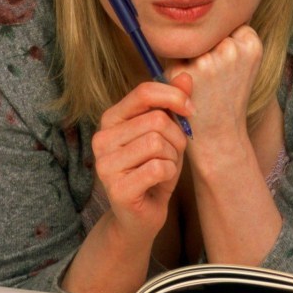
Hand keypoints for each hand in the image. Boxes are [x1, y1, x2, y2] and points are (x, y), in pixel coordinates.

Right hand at [91, 81, 192, 240]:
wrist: (140, 218)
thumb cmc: (153, 171)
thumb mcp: (167, 134)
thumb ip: (172, 105)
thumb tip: (186, 75)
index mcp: (111, 119)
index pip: (144, 92)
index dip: (173, 97)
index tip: (190, 110)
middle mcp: (101, 139)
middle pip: (156, 120)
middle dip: (176, 137)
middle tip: (173, 154)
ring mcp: (105, 165)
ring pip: (157, 143)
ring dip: (172, 158)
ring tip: (163, 169)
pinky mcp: (117, 188)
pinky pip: (158, 168)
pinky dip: (168, 174)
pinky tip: (159, 183)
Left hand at [168, 24, 262, 147]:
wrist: (219, 136)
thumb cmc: (228, 96)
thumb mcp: (244, 64)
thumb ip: (233, 36)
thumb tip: (201, 5)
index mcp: (251, 44)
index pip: (227, 24)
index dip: (222, 43)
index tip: (228, 66)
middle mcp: (230, 49)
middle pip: (207, 31)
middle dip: (206, 48)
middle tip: (214, 78)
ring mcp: (206, 61)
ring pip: (189, 41)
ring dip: (189, 56)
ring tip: (202, 83)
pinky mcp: (182, 72)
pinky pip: (174, 56)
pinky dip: (176, 68)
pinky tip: (189, 87)